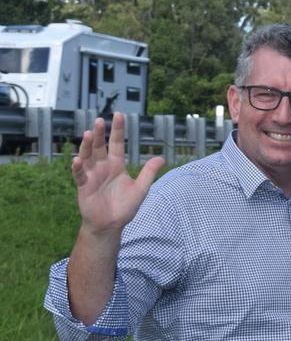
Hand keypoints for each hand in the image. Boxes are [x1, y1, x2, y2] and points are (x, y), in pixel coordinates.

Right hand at [72, 112, 164, 235]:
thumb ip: (148, 173)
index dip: (117, 130)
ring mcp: (92, 175)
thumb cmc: (125, 207)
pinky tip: (78, 160)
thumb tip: (161, 158)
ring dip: (87, 146)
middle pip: (100, 147)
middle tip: (100, 120)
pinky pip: (80, 175)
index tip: (119, 115)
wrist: (111, 224)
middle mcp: (103, 167)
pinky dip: (78, 167)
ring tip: (88, 134)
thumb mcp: (140, 189)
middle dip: (100, 134)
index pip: (116, 144)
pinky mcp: (84, 186)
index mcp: (117, 166)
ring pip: (88, 156)